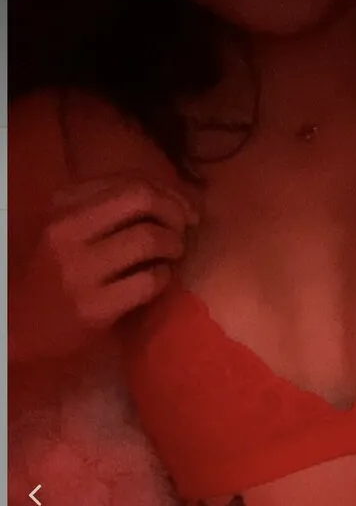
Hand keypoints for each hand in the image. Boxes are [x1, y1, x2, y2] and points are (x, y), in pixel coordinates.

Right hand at [11, 175, 198, 360]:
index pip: (129, 182)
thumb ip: (106, 209)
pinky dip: (164, 276)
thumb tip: (167, 199)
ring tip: (174, 255)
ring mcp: (80, 270)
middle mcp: (68, 230)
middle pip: (141, 199)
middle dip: (175, 212)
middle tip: (185, 229)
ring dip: (173, 245)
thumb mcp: (68, 230)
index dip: (168, 192)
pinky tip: (160, 278)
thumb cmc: (52, 274)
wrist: (20, 324)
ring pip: (148, 239)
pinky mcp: (95, 307)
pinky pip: (148, 281)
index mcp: (63, 205)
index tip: (184, 209)